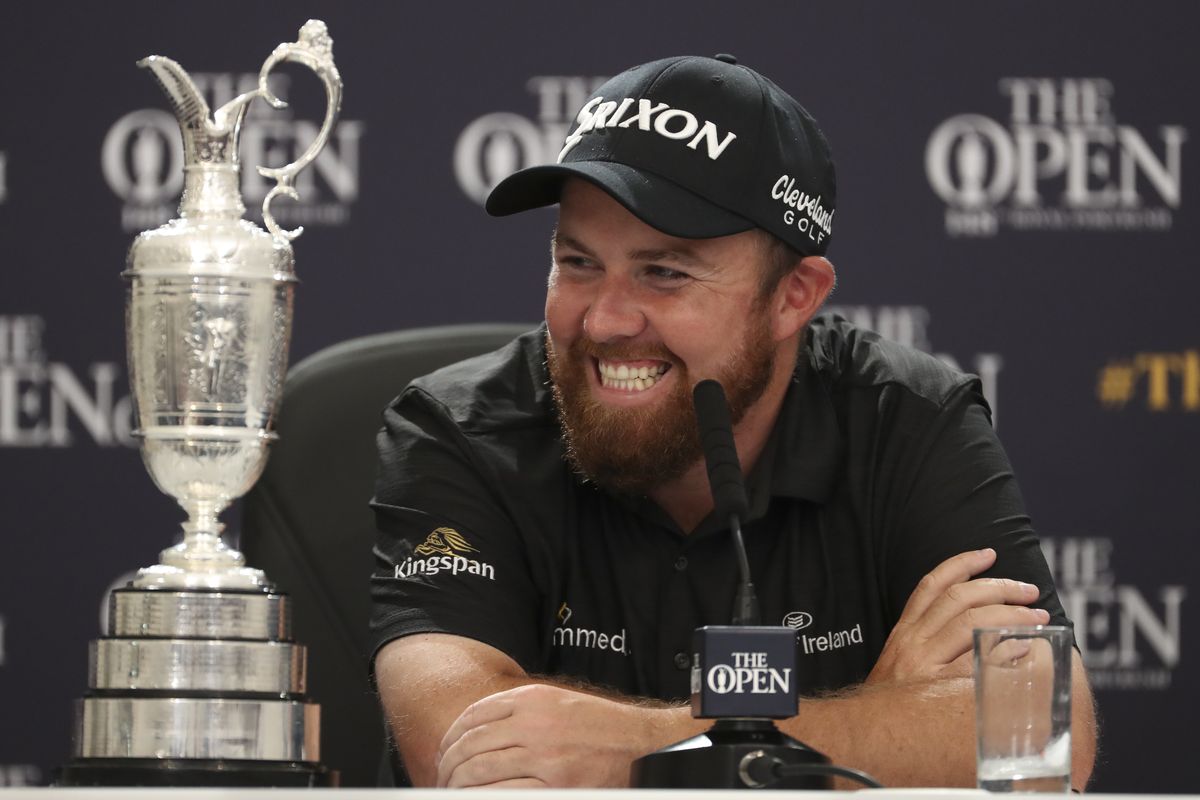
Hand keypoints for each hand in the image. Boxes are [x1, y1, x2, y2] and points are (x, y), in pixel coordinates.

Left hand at [436, 683, 661, 787]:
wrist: (637, 743)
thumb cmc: (596, 724)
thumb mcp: (554, 702)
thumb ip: (516, 710)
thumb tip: (471, 731)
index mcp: (532, 700)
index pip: (473, 717)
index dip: (451, 737)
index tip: (444, 752)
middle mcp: (534, 724)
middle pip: (471, 744)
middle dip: (449, 765)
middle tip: (443, 778)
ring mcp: (544, 756)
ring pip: (480, 770)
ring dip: (459, 784)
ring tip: (455, 791)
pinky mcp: (555, 785)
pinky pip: (503, 792)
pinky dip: (484, 796)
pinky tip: (479, 798)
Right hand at [866, 548, 1049, 683]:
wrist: (864, 734)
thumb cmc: (891, 701)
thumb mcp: (899, 661)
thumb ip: (927, 640)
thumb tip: (971, 624)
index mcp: (904, 631)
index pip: (932, 585)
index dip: (962, 564)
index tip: (988, 554)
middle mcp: (912, 641)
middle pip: (959, 599)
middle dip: (999, 588)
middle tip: (1027, 591)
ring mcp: (924, 664)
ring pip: (972, 623)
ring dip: (1010, 616)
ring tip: (1035, 618)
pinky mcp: (937, 689)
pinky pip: (976, 664)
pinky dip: (1001, 652)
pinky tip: (1021, 649)